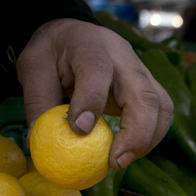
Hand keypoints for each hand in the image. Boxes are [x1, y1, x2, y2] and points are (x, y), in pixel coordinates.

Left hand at [16, 18, 172, 169]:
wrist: (75, 33)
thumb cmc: (54, 52)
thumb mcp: (33, 68)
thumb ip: (38, 102)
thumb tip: (38, 143)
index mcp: (90, 47)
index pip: (97, 71)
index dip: (91, 101)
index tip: (80, 130)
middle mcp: (124, 59)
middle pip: (145, 94)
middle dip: (136, 134)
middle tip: (115, 162)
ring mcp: (143, 73)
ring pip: (161, 107)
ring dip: (148, 139)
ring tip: (122, 160)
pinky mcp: (150, 87)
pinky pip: (162, 114)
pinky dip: (151, 137)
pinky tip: (130, 151)